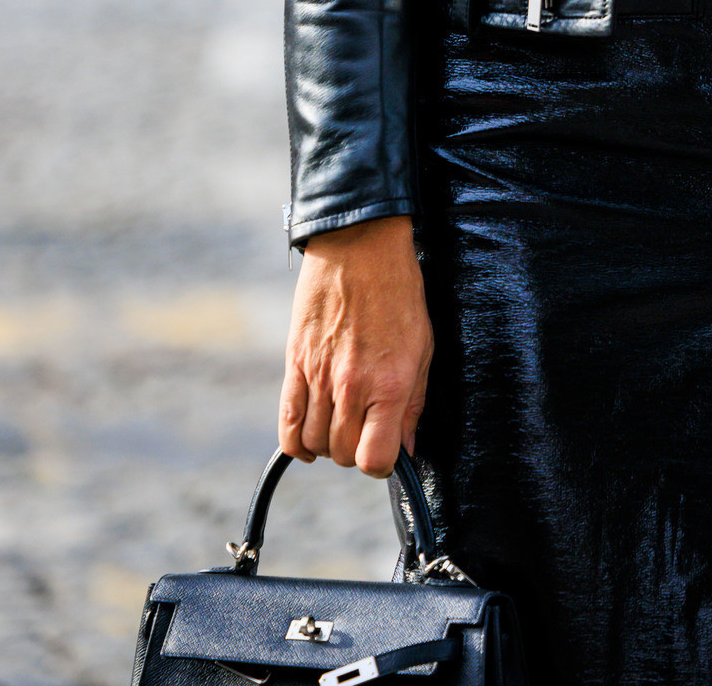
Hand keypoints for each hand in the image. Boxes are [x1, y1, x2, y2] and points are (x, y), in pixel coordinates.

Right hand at [280, 214, 433, 478]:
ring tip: (341, 424)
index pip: (375, 459)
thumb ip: (414, 404)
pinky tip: (307, 440)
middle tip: (366, 430)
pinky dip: (295, 441)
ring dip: (327, 444)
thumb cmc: (399, 293)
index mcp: (390, 384)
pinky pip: (288, 422)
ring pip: (314, 443)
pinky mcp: (295, 364)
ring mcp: (320, 376)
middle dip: (355, 451)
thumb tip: (406, 448)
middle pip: (342, 454)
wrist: (360, 247)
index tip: (386, 452)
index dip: (382, 464)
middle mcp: (352, 387)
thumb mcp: (423, 346)